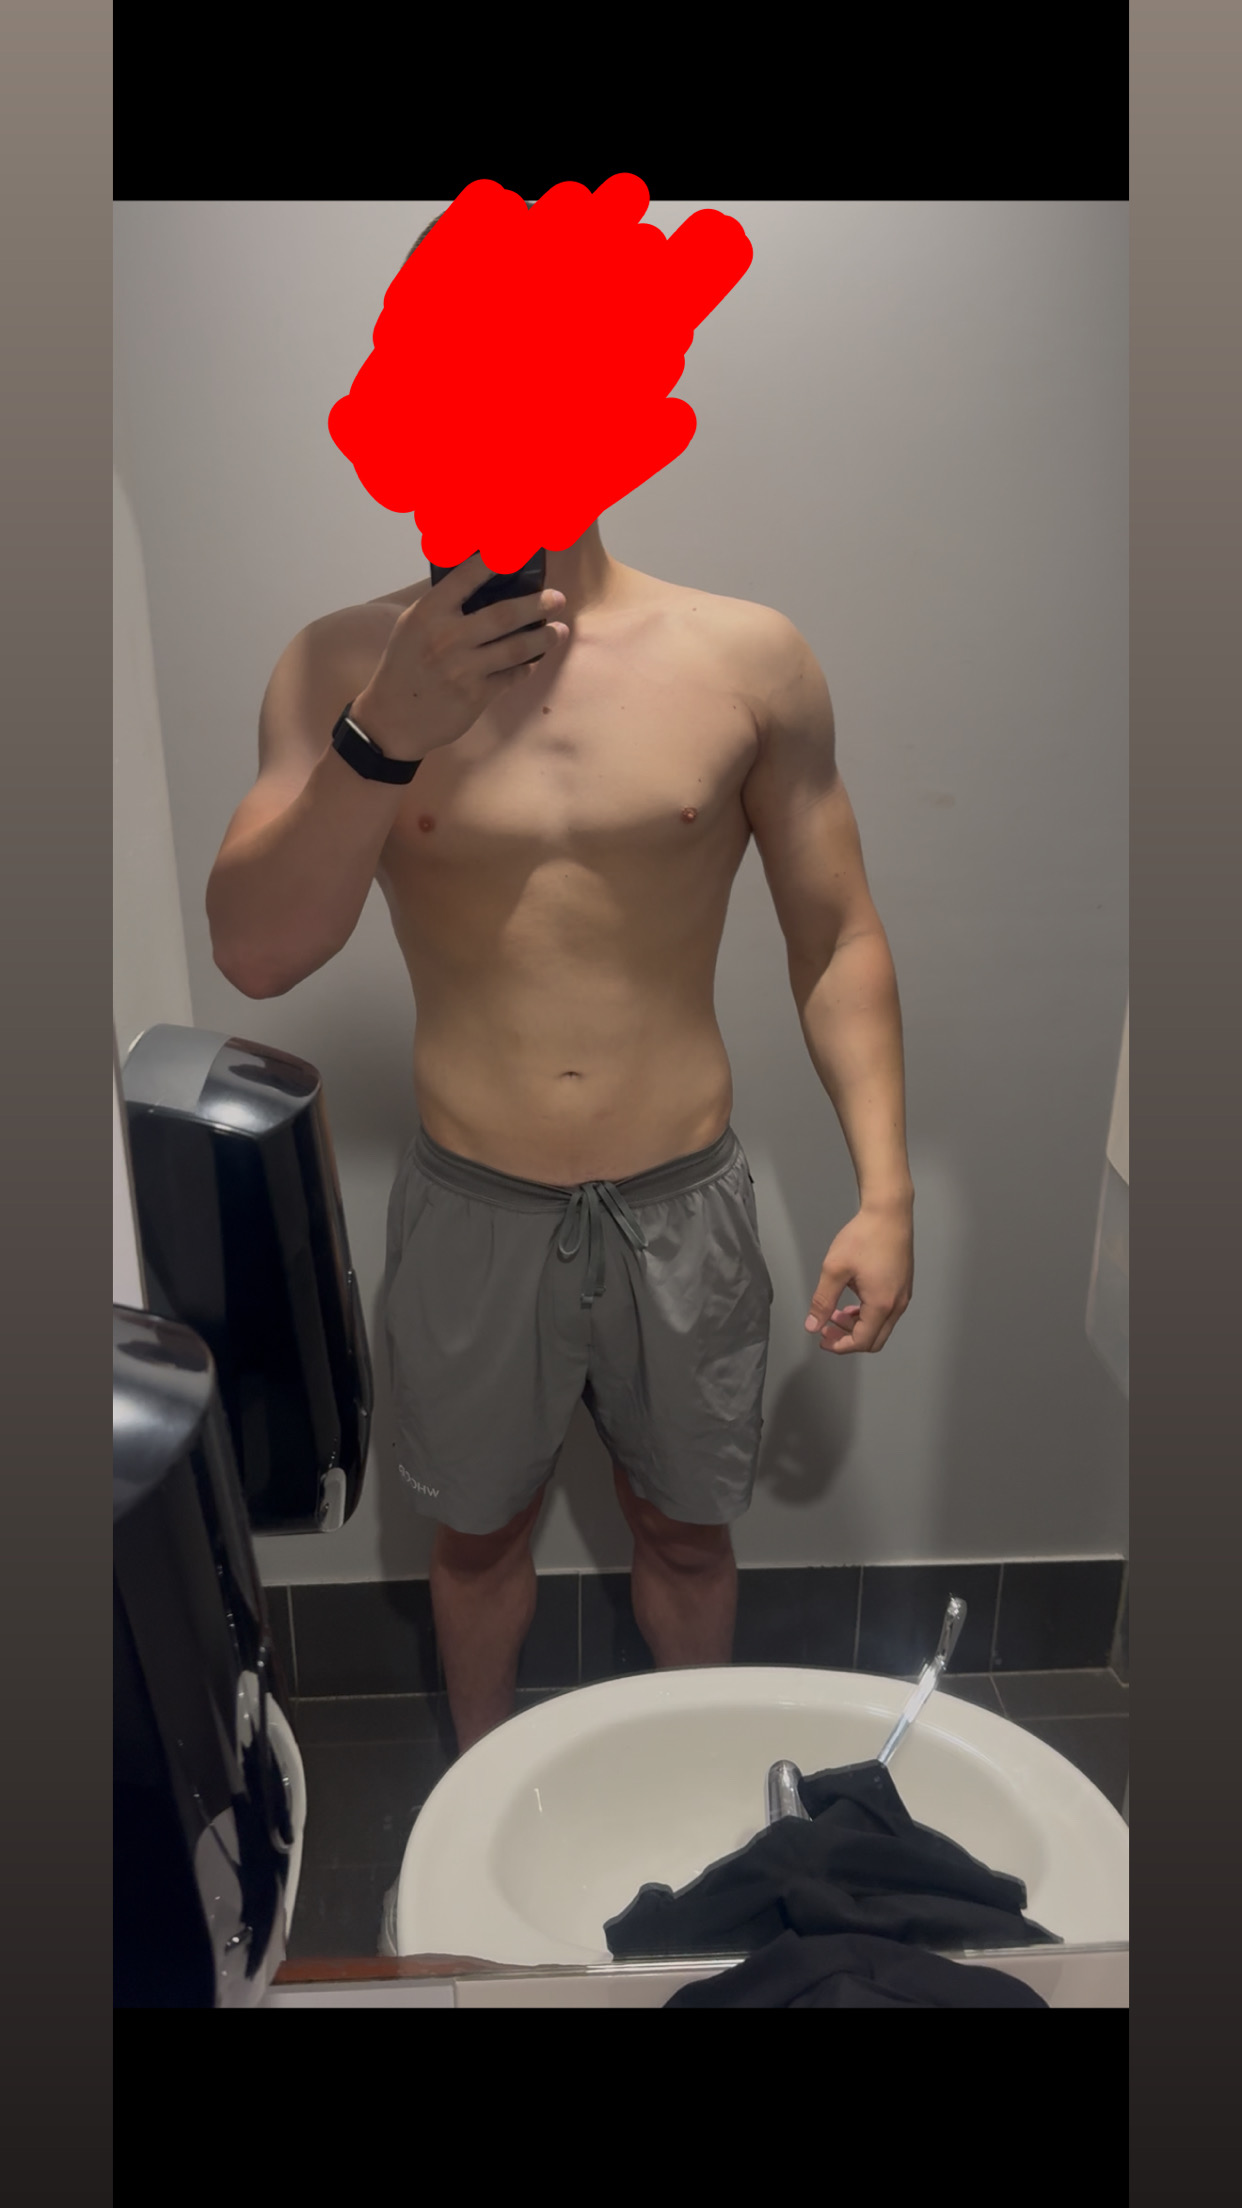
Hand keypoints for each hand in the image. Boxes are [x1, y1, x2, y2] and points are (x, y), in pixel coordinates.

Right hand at [350, 553, 569, 760]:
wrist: (393, 718)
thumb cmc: (404, 665)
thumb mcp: (412, 626)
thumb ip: (442, 605)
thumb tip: (478, 580)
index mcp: (429, 614)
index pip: (467, 576)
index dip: (495, 559)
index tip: (519, 547)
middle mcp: (448, 638)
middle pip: (504, 615)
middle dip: (537, 604)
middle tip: (558, 599)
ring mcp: (463, 669)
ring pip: (516, 648)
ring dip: (543, 638)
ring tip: (560, 631)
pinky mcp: (476, 696)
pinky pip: (511, 676)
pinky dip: (526, 668)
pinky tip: (534, 660)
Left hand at [804, 1204, 913, 1353]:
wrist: (889, 1212)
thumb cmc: (864, 1237)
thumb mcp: (835, 1269)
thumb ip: (822, 1301)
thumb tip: (813, 1326)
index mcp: (881, 1304)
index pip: (862, 1341)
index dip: (840, 1345)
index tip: (822, 1339)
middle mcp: (897, 1304)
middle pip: (874, 1339)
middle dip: (849, 1338)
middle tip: (827, 1327)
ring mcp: (903, 1295)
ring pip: (881, 1326)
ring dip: (858, 1325)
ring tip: (836, 1311)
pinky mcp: (903, 1285)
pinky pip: (887, 1311)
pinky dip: (868, 1313)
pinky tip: (853, 1298)